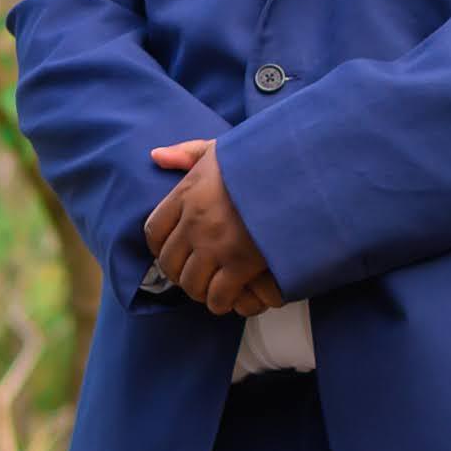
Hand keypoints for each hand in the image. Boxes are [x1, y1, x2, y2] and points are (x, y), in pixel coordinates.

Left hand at [144, 138, 285, 320]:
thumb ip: (188, 153)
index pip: (154, 231)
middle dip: (180, 274)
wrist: (297, 173)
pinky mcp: (241, 264)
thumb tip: (156, 156)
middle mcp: (195, 221)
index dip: (160, 248)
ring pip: (191, 283)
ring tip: (211, 289)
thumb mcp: (221, 148)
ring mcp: (216, 244)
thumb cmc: (261, 160)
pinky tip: (228, 298)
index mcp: (186, 193)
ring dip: (200, 290)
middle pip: (170, 263)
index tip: (171, 253)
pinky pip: (218, 295)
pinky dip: (220, 301)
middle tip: (195, 275)